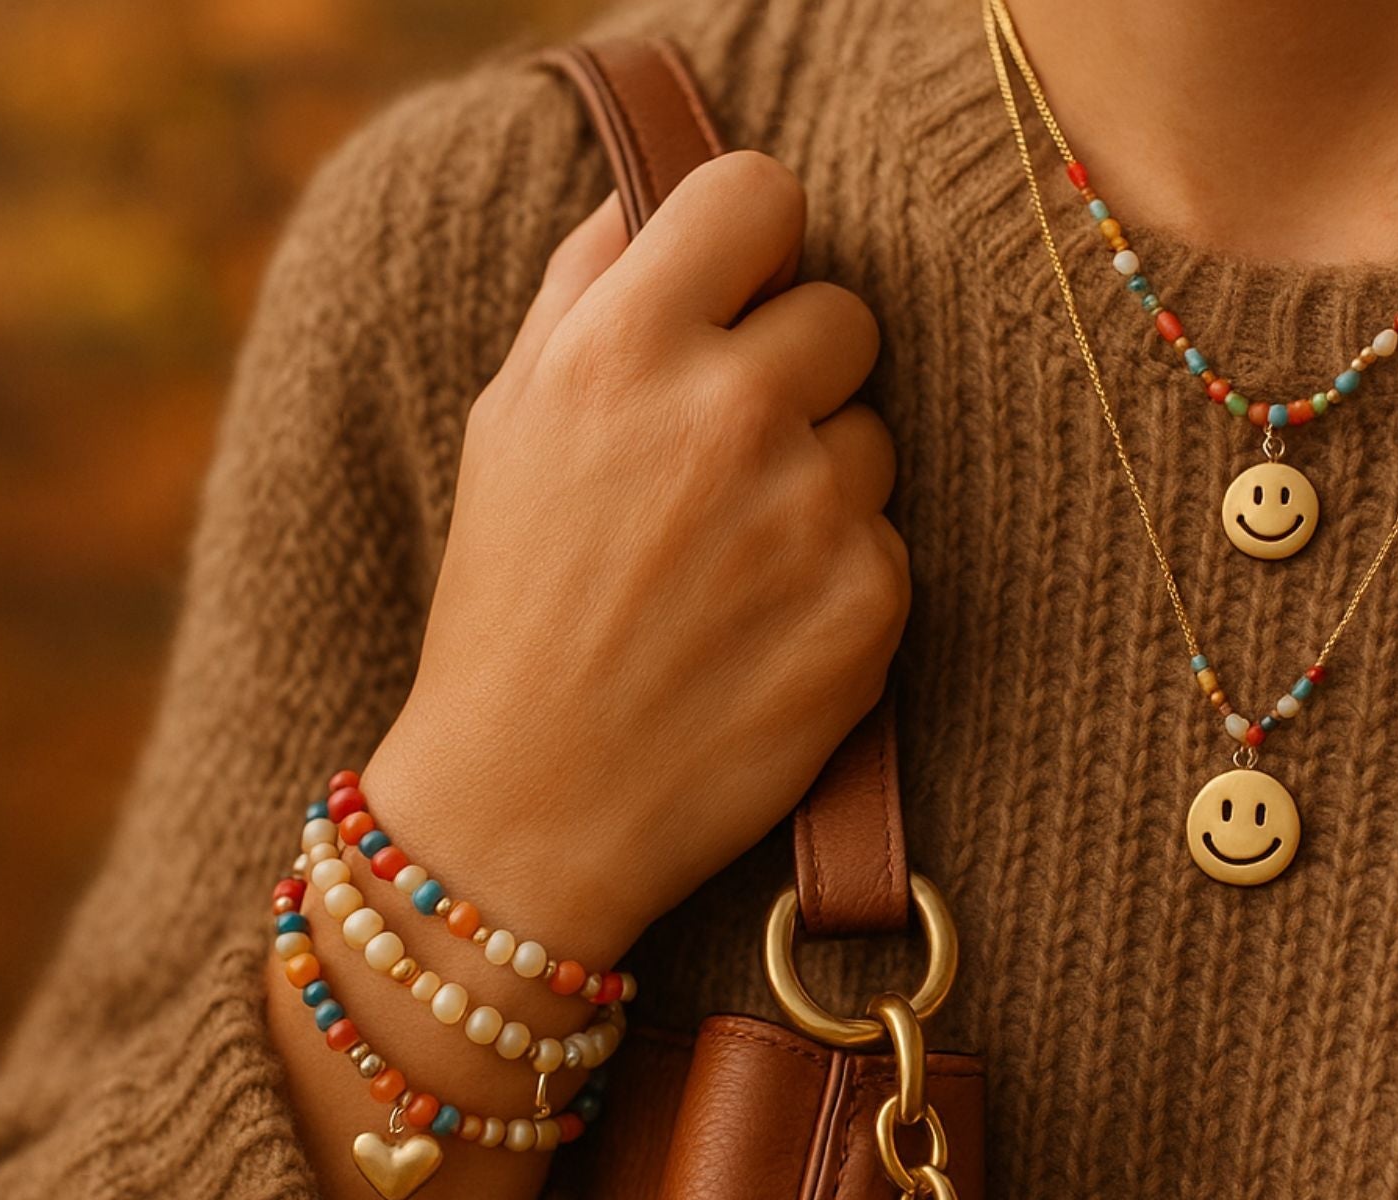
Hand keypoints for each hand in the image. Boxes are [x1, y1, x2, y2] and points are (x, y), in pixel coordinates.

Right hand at [364, 152, 903, 966]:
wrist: (531, 807)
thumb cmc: (511, 605)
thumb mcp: (508, 421)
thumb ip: (586, 287)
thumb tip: (656, 200)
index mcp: (622, 345)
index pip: (762, 194)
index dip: (754, 241)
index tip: (738, 289)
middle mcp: (725, 411)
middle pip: (846, 313)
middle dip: (797, 370)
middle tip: (726, 453)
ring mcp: (809, 509)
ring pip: (873, 435)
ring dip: (820, 480)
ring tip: (730, 561)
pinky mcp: (869, 602)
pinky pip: (890, 538)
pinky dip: (841, 575)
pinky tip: (763, 626)